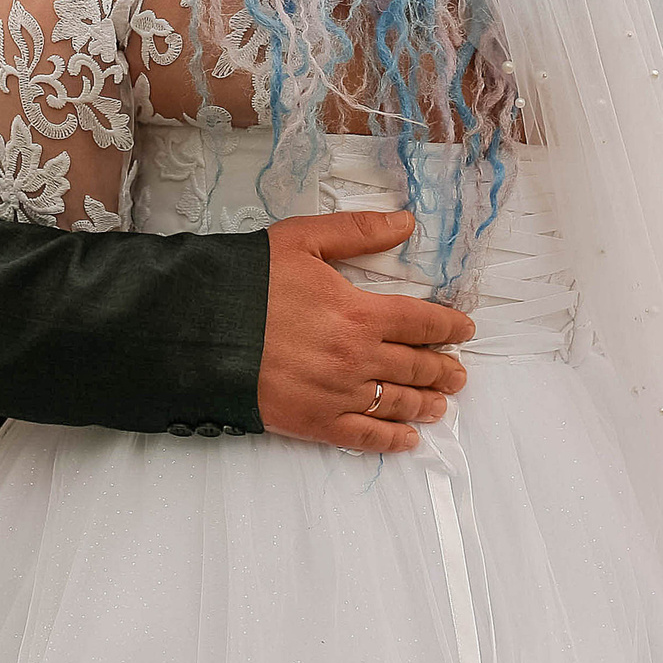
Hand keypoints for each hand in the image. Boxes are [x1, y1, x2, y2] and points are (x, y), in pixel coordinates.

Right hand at [257, 210, 474, 453]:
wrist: (200, 330)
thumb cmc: (249, 282)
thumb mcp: (302, 239)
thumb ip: (357, 231)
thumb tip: (406, 223)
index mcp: (359, 313)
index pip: (422, 322)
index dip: (449, 327)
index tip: (463, 330)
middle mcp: (357, 358)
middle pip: (415, 367)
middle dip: (442, 369)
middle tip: (457, 373)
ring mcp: (337, 395)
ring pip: (396, 404)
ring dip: (425, 404)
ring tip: (441, 405)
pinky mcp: (314, 422)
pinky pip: (364, 437)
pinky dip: (392, 439)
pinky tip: (407, 439)